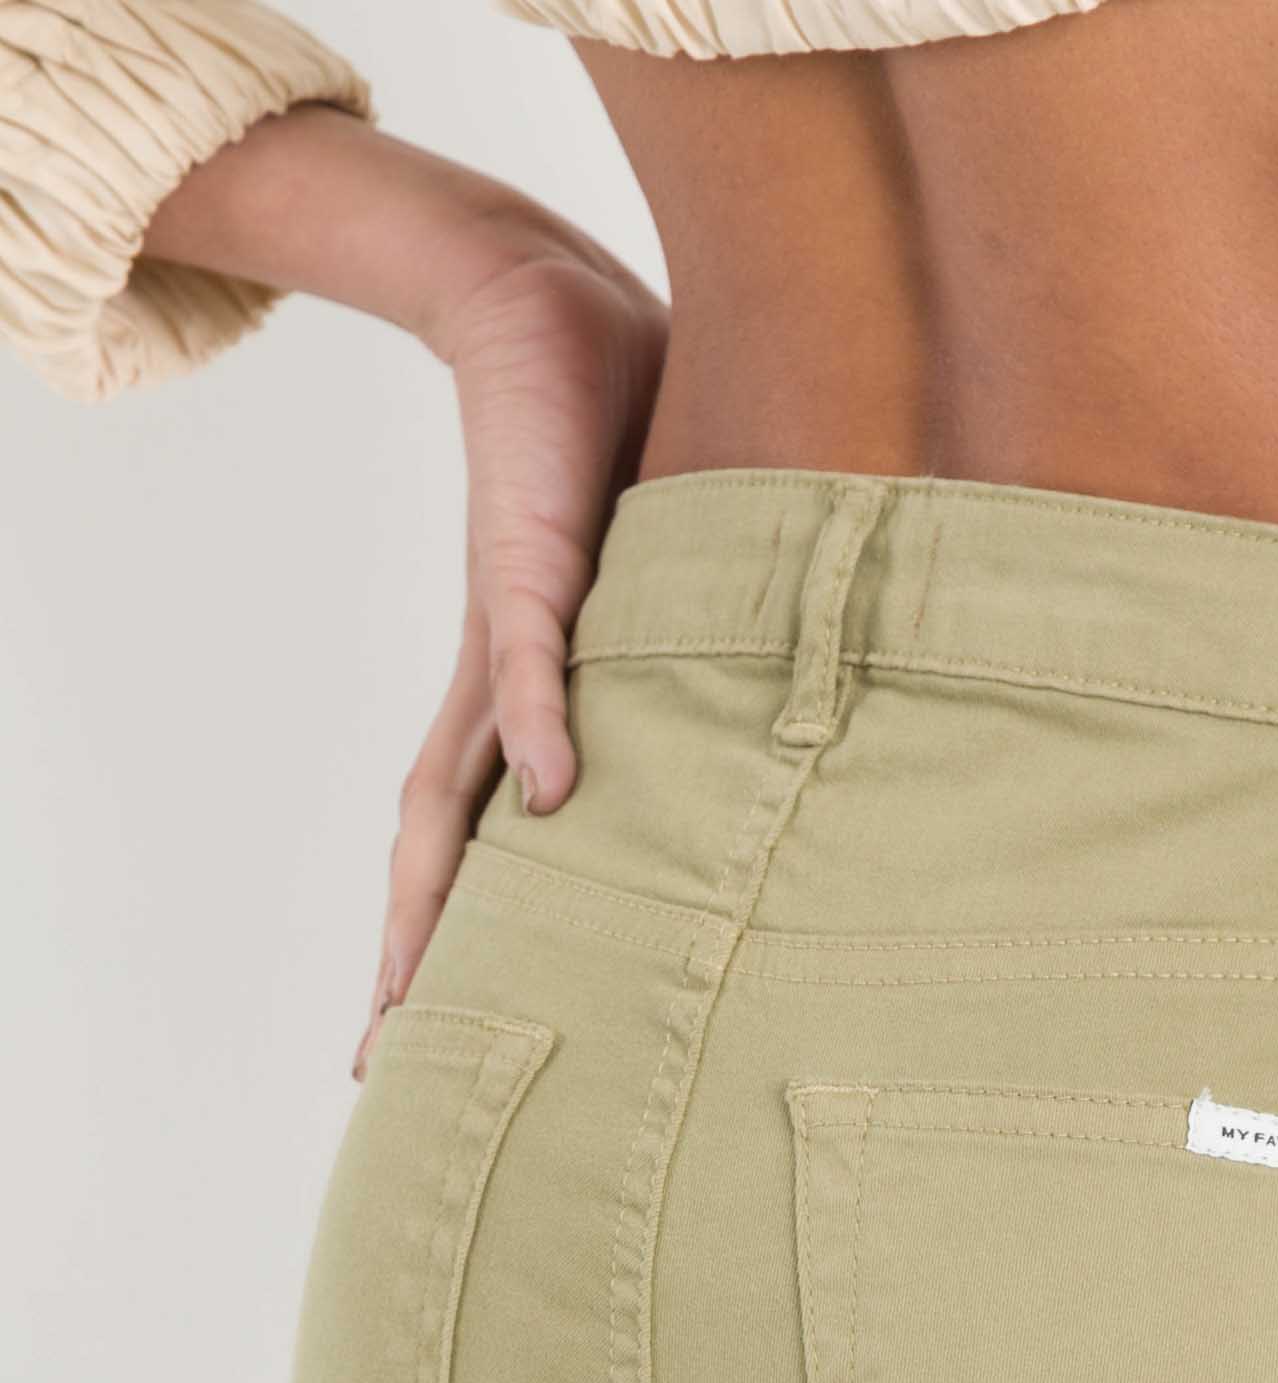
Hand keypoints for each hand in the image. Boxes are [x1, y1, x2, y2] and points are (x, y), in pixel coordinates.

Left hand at [359, 223, 664, 1072]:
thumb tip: (769, 744)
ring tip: (420, 982)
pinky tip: (548, 797)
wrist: (539, 306)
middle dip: (413, 955)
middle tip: (387, 1061)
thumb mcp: (656, 600)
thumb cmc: (605, 447)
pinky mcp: (533, 564)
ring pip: (451, 788)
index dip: (447, 938)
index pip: (470, 844)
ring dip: (435, 889)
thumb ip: (690, 674)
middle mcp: (493, 688)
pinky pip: (530, 662)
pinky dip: (538, 728)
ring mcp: (505, 634)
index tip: (424, 1032)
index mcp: (516, 703)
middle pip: (436, 850)